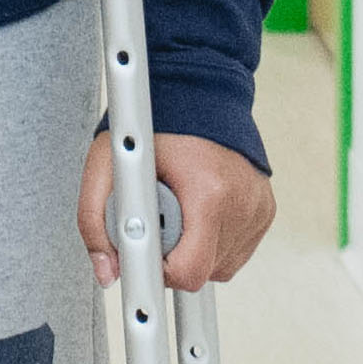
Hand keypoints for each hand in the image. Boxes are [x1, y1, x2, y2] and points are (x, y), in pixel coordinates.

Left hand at [79, 129, 274, 292]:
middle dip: (174, 256)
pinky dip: (215, 241)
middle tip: (159, 220)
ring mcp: (258, 207)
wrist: (199, 90)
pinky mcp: (267, 209)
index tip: (146, 259)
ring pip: (222, 267)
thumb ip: (95, 223)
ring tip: (180, 210)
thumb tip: (107, 273)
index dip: (160, 273)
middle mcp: (241, 204)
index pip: (189, 272)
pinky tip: (199, 211)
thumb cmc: (154, 125)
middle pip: (204, 272)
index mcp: (208, 194)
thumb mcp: (107, 166)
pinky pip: (237, 250)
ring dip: (195, 249)